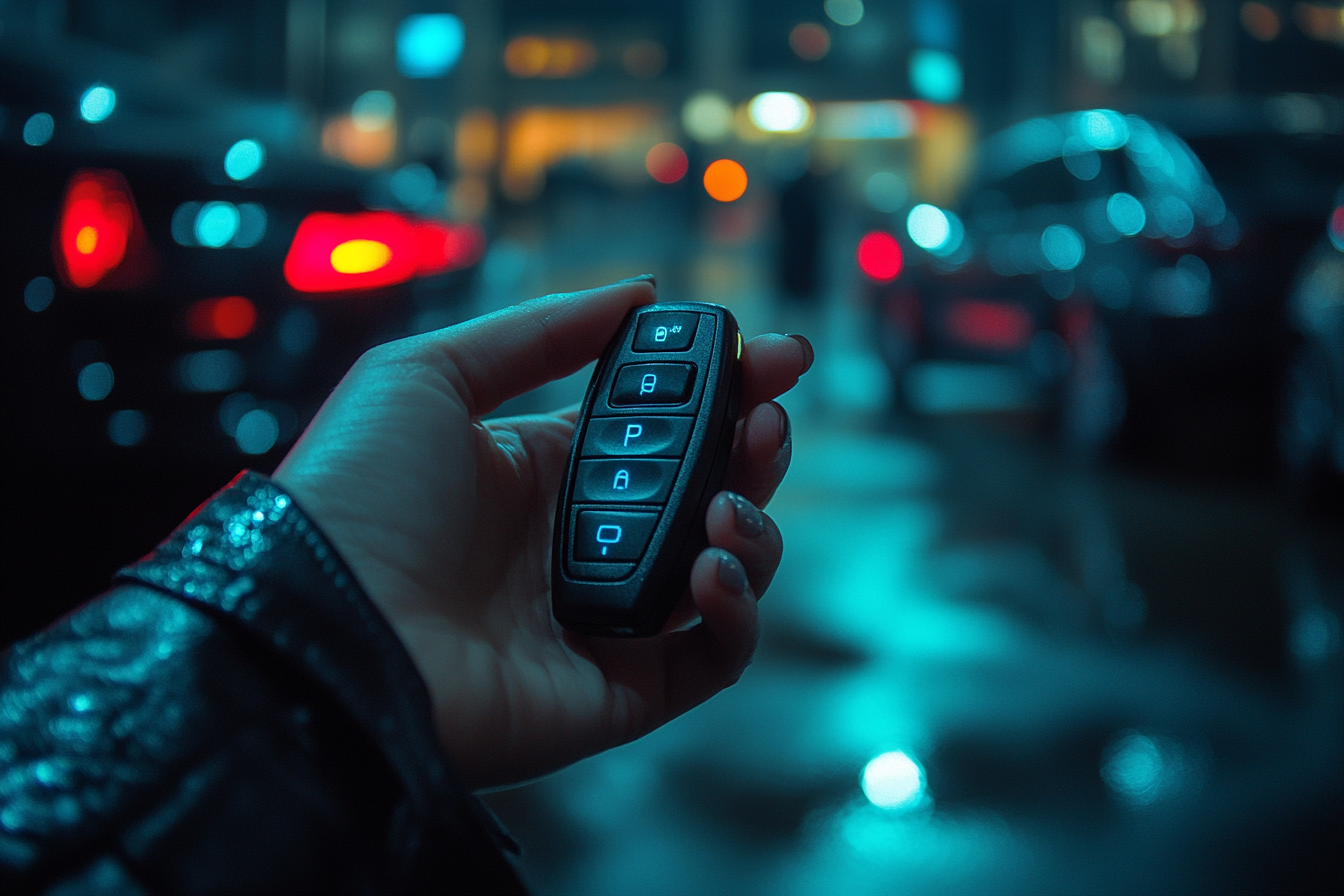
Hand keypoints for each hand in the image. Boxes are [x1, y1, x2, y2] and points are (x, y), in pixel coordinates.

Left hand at [273, 279, 810, 787]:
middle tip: (770, 417)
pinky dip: (735, 616)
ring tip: (727, 505)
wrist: (319, 628)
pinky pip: (710, 660)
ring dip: (753, 528)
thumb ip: (537, 332)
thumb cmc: (353, 497)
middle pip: (705, 494)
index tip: (774, 354)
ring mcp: (602, 618)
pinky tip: (709, 572)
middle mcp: (579, 545)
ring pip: (724, 572)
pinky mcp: (616, 692)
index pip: (659, 428)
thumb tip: (639, 294)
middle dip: (756, 451)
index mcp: (541, 472)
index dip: (723, 390)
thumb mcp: (427, 375)